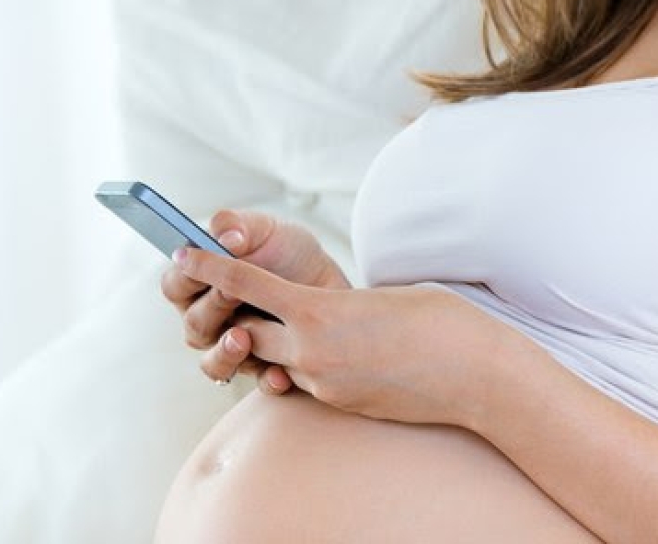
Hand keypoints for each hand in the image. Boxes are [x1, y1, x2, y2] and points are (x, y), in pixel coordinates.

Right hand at [160, 210, 350, 392]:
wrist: (331, 284)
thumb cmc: (290, 254)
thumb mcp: (267, 230)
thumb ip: (240, 225)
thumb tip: (225, 235)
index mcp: (201, 284)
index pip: (174, 285)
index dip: (184, 277)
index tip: (199, 264)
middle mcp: (210, 320)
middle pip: (194, 325)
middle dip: (212, 308)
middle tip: (233, 291)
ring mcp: (235, 347)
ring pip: (215, 363)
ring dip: (225, 354)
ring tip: (243, 338)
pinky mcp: (265, 367)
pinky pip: (259, 382)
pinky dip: (268, 379)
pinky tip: (281, 373)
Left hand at [173, 247, 517, 427]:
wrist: (476, 375)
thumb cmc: (440, 322)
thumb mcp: (381, 296)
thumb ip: (340, 302)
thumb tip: (322, 310)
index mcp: (319, 311)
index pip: (246, 285)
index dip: (210, 267)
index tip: (182, 253)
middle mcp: (312, 352)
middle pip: (247, 333)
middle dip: (239, 316)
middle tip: (231, 299)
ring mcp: (325, 383)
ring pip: (278, 361)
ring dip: (278, 344)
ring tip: (299, 327)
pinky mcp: (340, 404)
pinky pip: (309, 381)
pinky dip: (311, 364)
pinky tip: (341, 353)